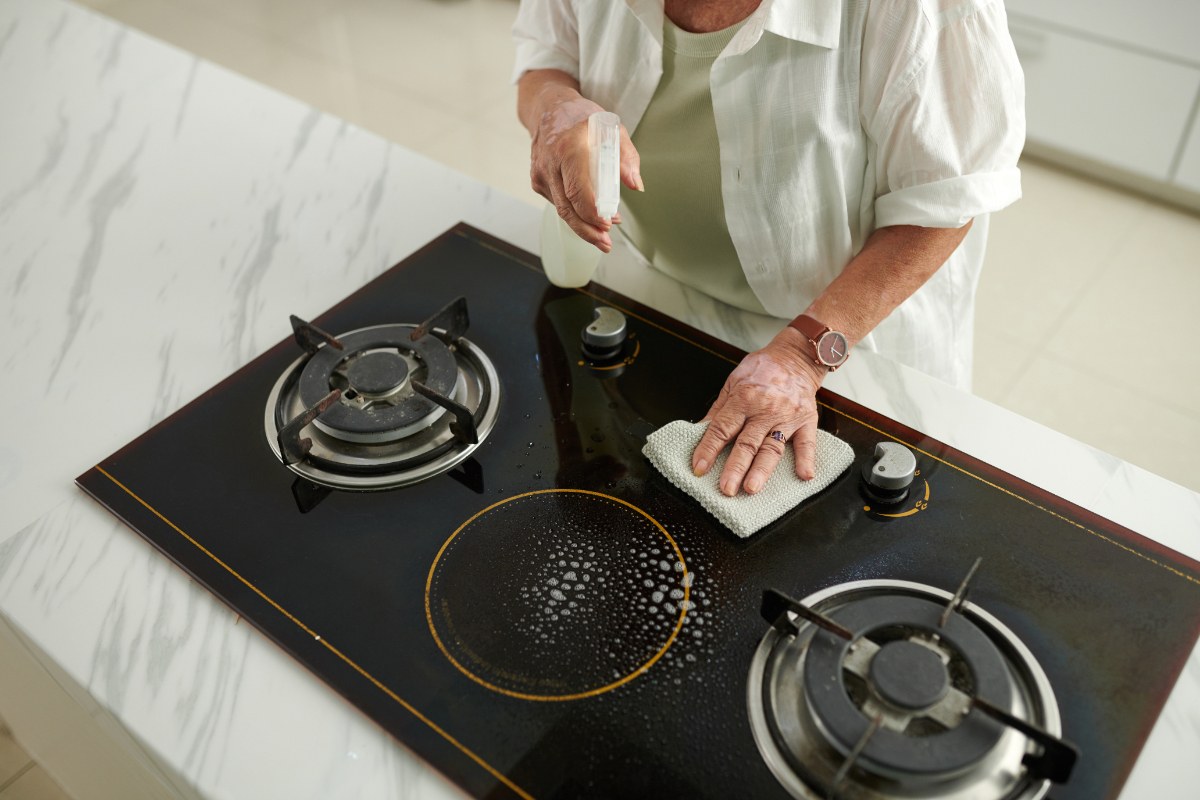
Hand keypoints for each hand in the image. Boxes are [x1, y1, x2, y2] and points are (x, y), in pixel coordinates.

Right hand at [528, 87, 641, 252]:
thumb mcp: (612, 128)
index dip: (591, 213)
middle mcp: (549, 163)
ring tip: (603, 235)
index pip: (577, 190)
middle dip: (587, 231)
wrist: (549, 108)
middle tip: (605, 243)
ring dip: (583, 225)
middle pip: (566, 208)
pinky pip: (558, 203)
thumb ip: (627, 157)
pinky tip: (591, 215)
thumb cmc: (583, 118)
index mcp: (568, 148)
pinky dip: (575, 212)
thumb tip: (635, 185)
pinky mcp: (537, 181)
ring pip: (561, 210)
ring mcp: (540, 174)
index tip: (607, 223)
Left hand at [691, 327, 825, 495]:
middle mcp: (765, 409)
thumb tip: (700, 430)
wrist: (797, 356)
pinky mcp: (806, 420)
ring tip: (752, 488)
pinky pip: (807, 442)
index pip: (723, 428)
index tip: (699, 467)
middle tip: (725, 489)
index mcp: (743, 398)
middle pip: (747, 442)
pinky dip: (806, 459)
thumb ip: (719, 409)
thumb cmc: (763, 369)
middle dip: (735, 467)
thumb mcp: (734, 382)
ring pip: (772, 447)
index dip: (709, 448)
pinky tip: (804, 475)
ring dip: (762, 469)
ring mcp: (787, 416)